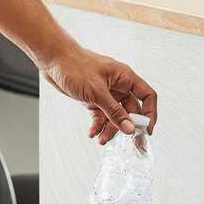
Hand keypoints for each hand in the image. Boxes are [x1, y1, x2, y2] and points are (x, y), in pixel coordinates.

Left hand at [39, 45, 156, 144]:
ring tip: (101, 139)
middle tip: (130, 144)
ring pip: (115, 117)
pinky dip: (97, 126)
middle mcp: (118, 87)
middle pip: (131, 112)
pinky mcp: (94, 100)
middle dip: (128, 128)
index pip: (147, 96)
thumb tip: (130, 128)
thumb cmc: (75, 65)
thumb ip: (114, 112)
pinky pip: (101, 117)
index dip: (150, 113)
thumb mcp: (97, 92)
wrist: (53, 59)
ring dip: (109, 130)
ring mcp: (106, 94)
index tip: (147, 130)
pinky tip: (92, 132)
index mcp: (125, 78)